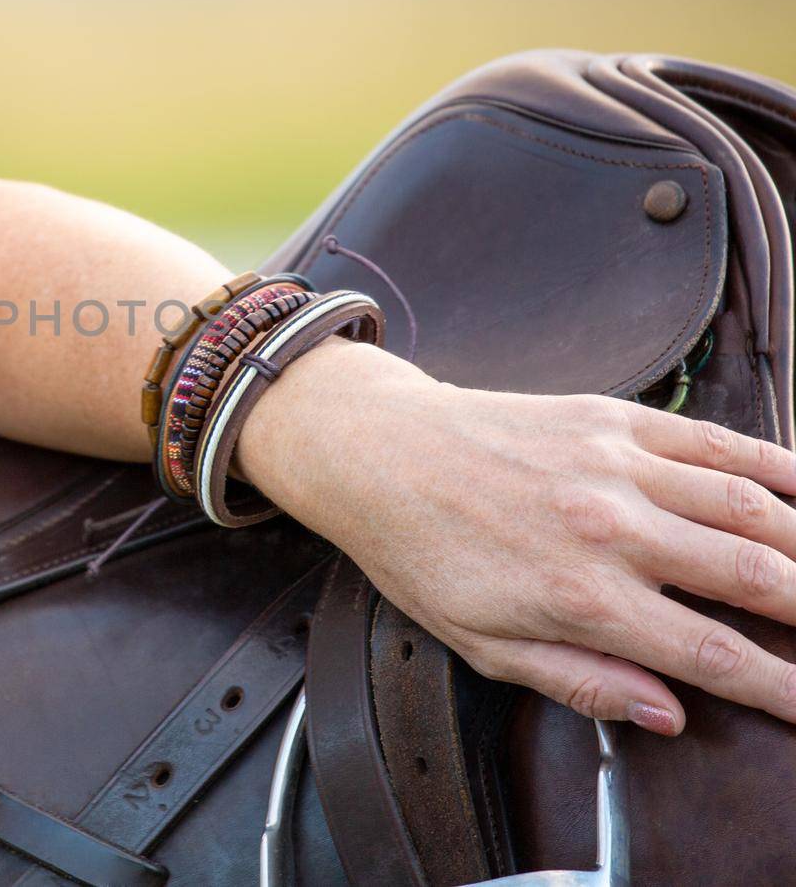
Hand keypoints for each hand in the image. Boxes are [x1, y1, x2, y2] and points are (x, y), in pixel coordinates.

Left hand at [235, 337, 795, 735]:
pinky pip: (716, 442)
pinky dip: (775, 467)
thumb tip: (667, 713)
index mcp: (580, 597)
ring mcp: (616, 465)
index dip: (782, 688)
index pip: (714, 655)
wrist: (376, 452)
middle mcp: (610, 529)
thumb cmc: (421, 552)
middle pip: (755, 577)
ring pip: (751, 507)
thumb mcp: (481, 645)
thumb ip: (580, 682)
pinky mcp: (612, 418)